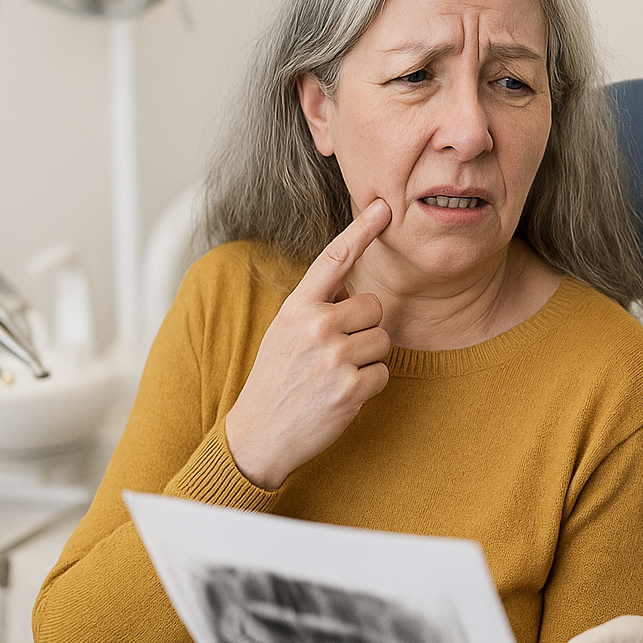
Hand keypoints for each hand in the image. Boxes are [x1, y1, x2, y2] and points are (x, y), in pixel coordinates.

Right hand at [225, 200, 392, 489]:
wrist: (259, 434)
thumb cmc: (276, 378)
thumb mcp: (284, 332)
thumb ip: (316, 307)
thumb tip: (354, 288)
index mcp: (297, 308)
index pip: (334, 259)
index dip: (361, 230)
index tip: (382, 208)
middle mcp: (316, 327)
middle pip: (374, 306)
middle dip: (364, 327)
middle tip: (336, 351)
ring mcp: (334, 358)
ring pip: (382, 340)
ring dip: (367, 358)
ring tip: (334, 374)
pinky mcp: (351, 389)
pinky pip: (384, 373)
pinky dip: (369, 385)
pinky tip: (341, 394)